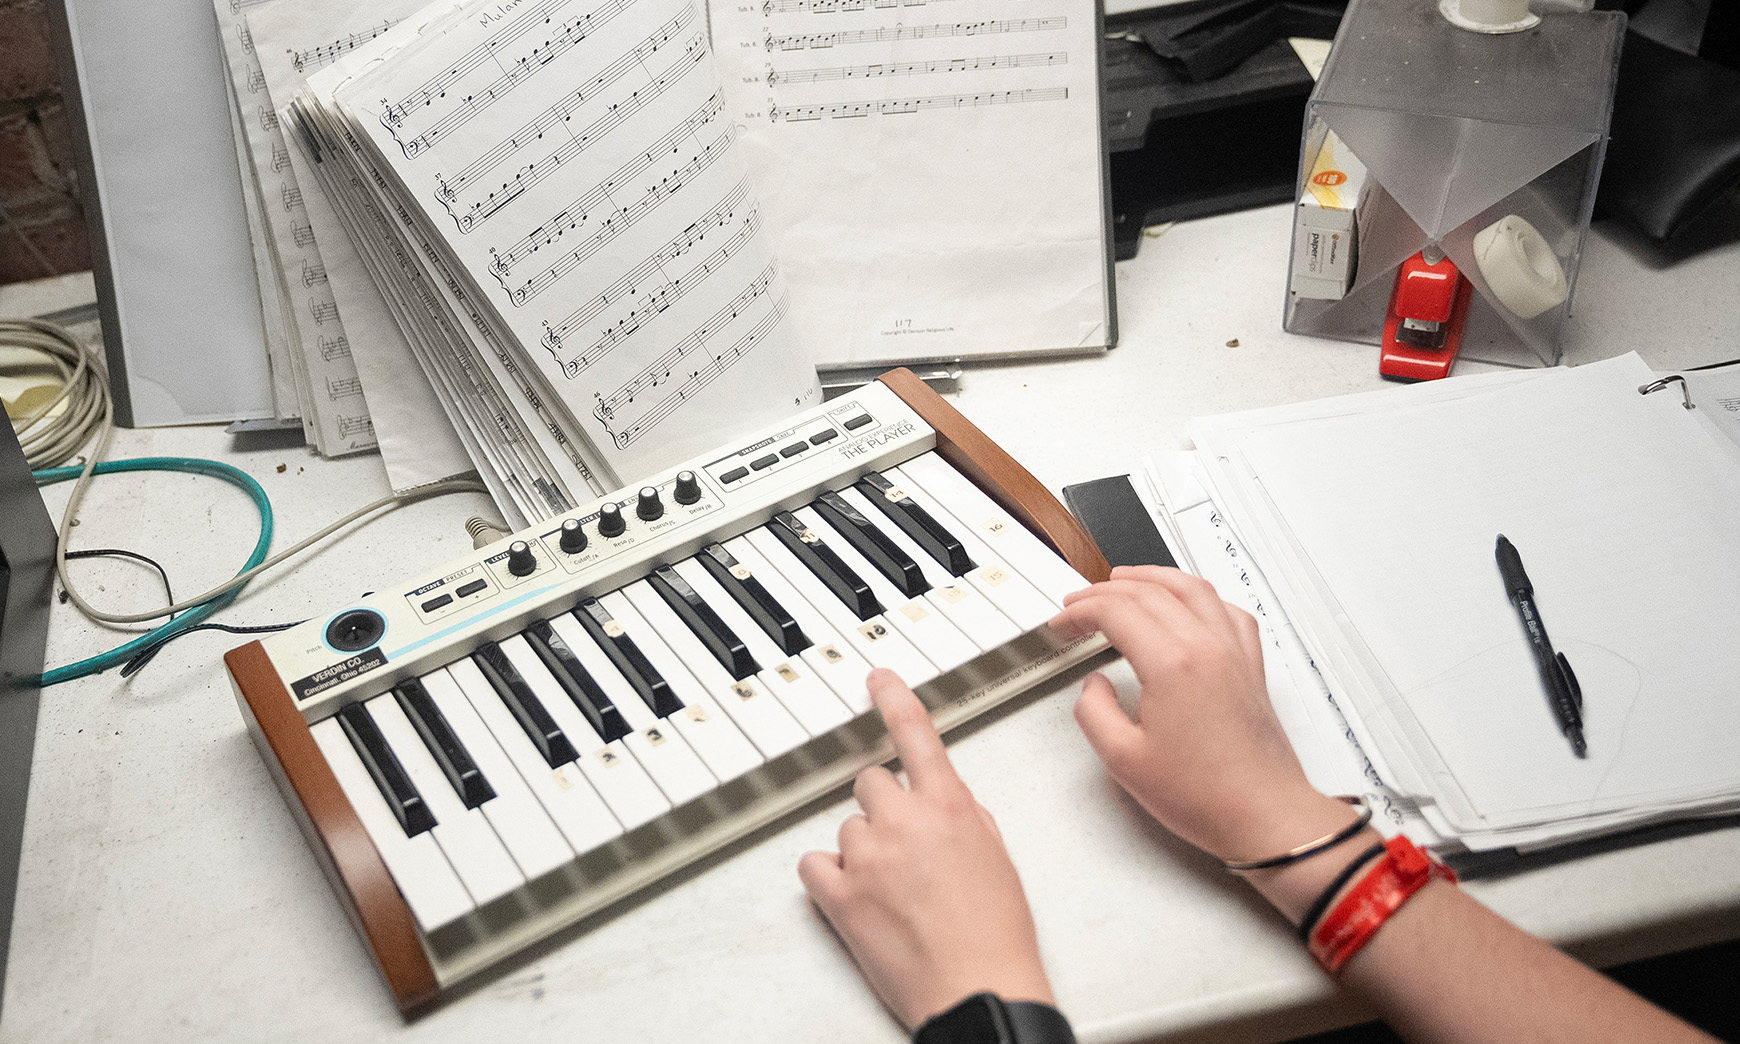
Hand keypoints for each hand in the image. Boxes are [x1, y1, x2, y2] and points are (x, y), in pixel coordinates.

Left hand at [797, 669, 1053, 1029]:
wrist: (978, 989)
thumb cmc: (996, 933)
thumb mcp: (997, 856)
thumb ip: (964, 816)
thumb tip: (941, 805)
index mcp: (949, 806)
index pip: (915, 734)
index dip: (893, 699)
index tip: (877, 679)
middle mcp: (904, 822)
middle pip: (871, 782)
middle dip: (886, 807)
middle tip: (905, 847)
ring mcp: (866, 857)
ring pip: (847, 824)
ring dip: (863, 846)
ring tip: (894, 889)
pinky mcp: (838, 895)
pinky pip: (813, 863)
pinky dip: (829, 874)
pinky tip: (856, 894)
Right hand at [1051, 566, 1353, 868]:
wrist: (1264, 815)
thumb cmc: (1205, 795)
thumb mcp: (1124, 760)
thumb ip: (1095, 712)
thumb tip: (1093, 686)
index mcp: (1172, 663)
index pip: (1115, 611)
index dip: (1080, 612)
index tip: (1062, 623)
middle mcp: (1206, 646)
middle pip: (1149, 591)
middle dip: (1104, 591)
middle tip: (1079, 604)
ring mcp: (1234, 652)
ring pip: (1191, 588)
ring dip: (1152, 577)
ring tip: (1125, 579)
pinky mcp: (1251, 666)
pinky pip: (1227, 610)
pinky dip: (1200, 596)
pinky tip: (1189, 604)